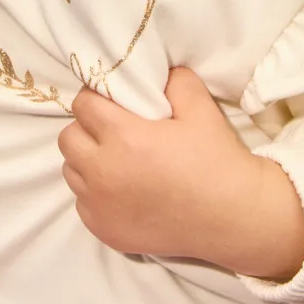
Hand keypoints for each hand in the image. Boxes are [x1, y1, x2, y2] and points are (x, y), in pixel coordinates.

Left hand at [59, 66, 303, 279]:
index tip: (114, 103)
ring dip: (87, 160)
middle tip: (112, 130)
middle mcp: (104, 172)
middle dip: (86, 128)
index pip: (83, 105)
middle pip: (68, 138)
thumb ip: (175, 81)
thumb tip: (159, 72)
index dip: (97, 99)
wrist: (234, 219)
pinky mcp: (104, 231)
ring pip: (71, 171)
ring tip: (116, 159)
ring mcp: (100, 206)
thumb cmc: (217, 161)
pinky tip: (122, 190)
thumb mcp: (201, 110)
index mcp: (123, 137)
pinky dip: (94, 193)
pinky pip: (82, 202)